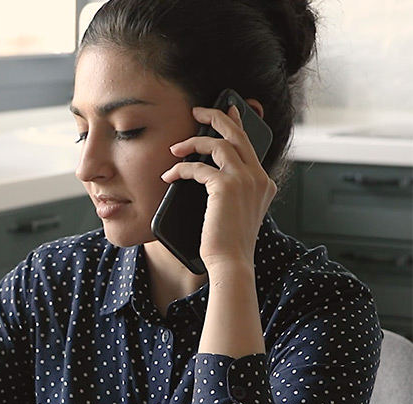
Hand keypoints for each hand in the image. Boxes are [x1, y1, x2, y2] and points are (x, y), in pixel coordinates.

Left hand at [163, 105, 277, 273]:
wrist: (231, 263)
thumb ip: (230, 192)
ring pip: (218, 144)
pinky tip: (169, 176)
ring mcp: (246, 180)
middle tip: (197, 111)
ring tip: (174, 149)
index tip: (226, 110)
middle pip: (237, 134)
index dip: (236, 124)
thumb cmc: (227, 243)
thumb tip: (206, 174)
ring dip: (192, 143)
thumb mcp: (233, 212)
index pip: (249, 145)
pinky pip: (199, 167)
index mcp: (264, 183)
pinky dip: (181, 169)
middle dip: (216, 117)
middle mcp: (259, 178)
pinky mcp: (227, 186)